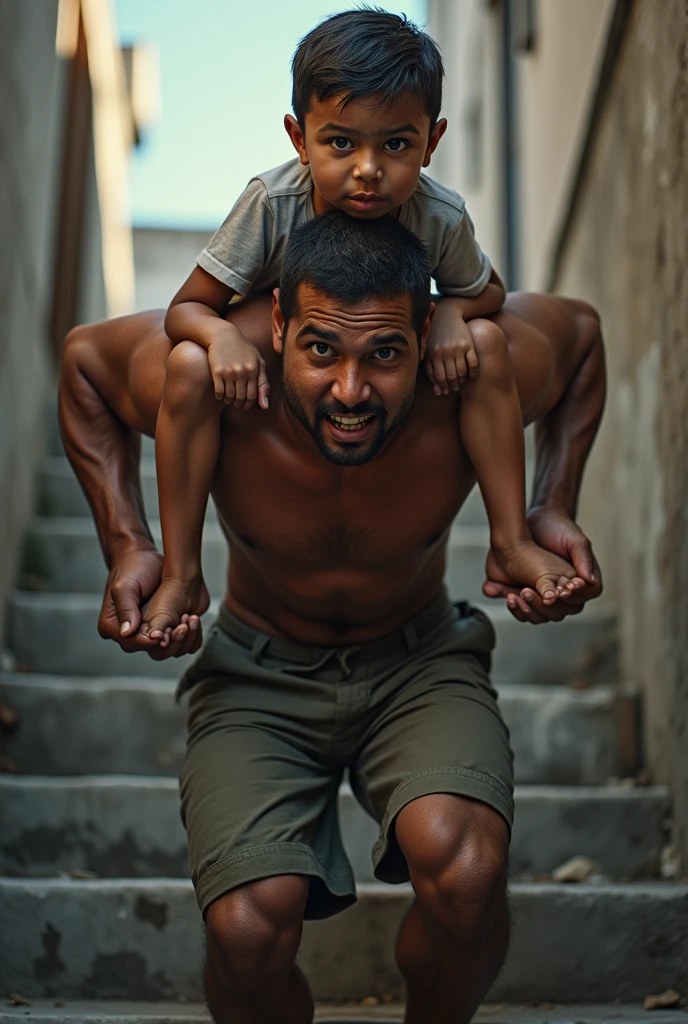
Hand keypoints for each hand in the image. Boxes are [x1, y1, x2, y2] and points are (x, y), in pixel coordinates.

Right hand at [98, 544, 202, 657]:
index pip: (132, 643)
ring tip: (189, 620)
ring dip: (179, 638)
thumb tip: (126, 632)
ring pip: (163, 647)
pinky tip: (191, 620)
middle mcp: (127, 633)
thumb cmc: (132, 567)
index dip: (151, 641)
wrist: (143, 557)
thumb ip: (126, 609)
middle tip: (183, 625)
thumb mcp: (125, 586)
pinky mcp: (159, 626)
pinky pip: (172, 639)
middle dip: (169, 640)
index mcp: (112, 627)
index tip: (167, 633)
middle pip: (148, 649)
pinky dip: (184, 634)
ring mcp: (144, 631)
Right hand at [207, 330, 269, 409]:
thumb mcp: (258, 361)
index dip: (249, 403)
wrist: (222, 335)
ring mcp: (229, 372)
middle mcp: (242, 372)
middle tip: (237, 404)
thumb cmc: (243, 348)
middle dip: (239, 404)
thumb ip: (263, 383)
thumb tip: (265, 407)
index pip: (253, 395)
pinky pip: (219, 392)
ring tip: (228, 399)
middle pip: (241, 397)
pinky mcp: (217, 371)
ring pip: (230, 396)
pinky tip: (220, 394)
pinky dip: (220, 396)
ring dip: (229, 401)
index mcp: (254, 370)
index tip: (245, 405)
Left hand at [424, 315, 477, 395]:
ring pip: (462, 371)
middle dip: (453, 385)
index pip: (439, 377)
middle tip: (455, 388)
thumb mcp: (429, 351)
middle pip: (451, 376)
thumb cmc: (435, 336)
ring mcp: (458, 348)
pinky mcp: (469, 344)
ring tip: (462, 382)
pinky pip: (473, 363)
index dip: (443, 387)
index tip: (445, 391)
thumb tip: (437, 392)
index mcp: (434, 354)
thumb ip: (430, 370)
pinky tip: (471, 375)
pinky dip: (473, 372)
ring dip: (462, 380)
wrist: (447, 315)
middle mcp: (446, 352)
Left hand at [482, 507, 601, 623]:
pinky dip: (515, 607)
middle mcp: (566, 596)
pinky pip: (524, 611)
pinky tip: (507, 595)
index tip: (556, 592)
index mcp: (584, 585)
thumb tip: (590, 581)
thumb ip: (584, 559)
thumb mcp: (575, 541)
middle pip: (558, 613)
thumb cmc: (559, 529)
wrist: (534, 522)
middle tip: (527, 591)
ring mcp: (547, 598)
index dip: (568, 599)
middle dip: (542, 606)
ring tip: (514, 594)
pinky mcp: (529, 596)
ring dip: (527, 609)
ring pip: (540, 616)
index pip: (579, 601)